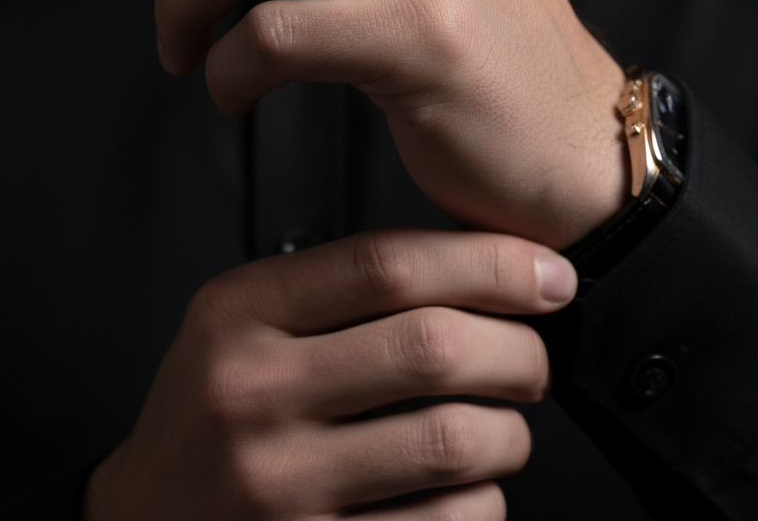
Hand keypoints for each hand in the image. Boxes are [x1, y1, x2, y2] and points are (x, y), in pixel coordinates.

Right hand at [83, 228, 576, 519]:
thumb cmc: (212, 409)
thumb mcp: (240, 321)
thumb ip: (335, 288)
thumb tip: (480, 266)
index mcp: (240, 312)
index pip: (386, 265)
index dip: (487, 262)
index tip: (545, 273)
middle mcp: (252, 393)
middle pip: (432, 348)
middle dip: (518, 349)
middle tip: (533, 356)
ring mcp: (278, 485)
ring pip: (452, 441)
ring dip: (510, 432)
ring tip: (504, 425)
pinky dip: (483, 502)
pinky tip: (469, 487)